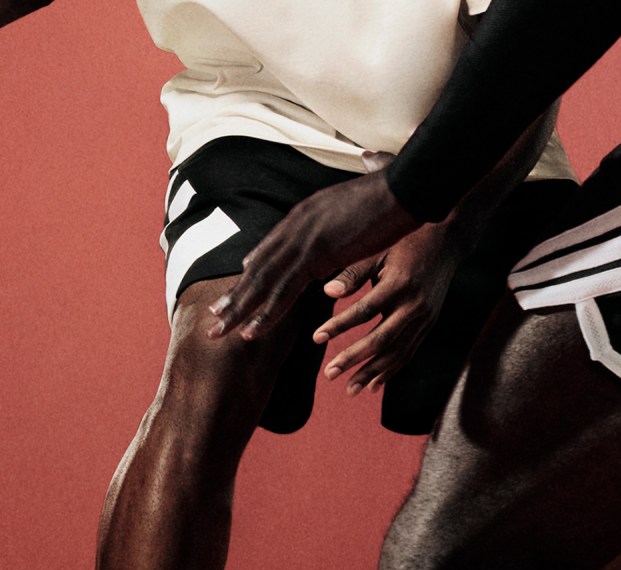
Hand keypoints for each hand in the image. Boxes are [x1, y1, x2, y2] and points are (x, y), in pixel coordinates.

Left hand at [208, 170, 423, 340]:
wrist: (406, 186)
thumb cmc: (391, 194)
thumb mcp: (354, 204)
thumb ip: (336, 217)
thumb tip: (332, 220)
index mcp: (304, 214)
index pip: (271, 248)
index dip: (253, 270)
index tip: (236, 288)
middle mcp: (296, 225)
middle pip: (258, 267)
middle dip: (235, 294)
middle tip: (214, 317)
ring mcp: (303, 239)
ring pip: (263, 282)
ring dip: (240, 310)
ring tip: (219, 331)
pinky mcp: (316, 254)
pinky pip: (285, 290)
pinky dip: (267, 313)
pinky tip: (252, 331)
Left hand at [313, 221, 464, 395]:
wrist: (447, 241)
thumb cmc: (404, 242)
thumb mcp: (377, 251)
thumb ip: (353, 274)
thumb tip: (327, 293)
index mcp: (399, 284)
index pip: (364, 311)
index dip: (339, 326)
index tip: (315, 338)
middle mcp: (415, 305)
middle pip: (381, 340)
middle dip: (353, 359)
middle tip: (328, 374)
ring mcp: (425, 318)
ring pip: (397, 353)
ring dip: (371, 373)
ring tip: (348, 389)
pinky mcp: (429, 324)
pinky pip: (408, 352)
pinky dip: (391, 371)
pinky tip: (372, 386)